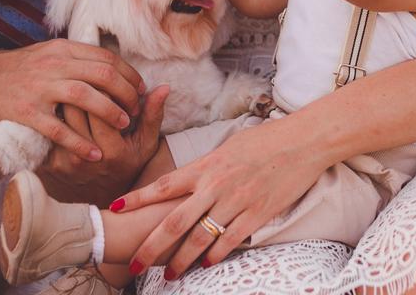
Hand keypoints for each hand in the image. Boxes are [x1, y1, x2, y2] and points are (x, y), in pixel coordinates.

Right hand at [0, 38, 147, 161]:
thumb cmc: (16, 69)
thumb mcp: (46, 54)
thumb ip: (75, 58)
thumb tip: (108, 66)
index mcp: (61, 49)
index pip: (106, 58)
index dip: (129, 74)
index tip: (141, 88)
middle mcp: (53, 65)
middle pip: (103, 75)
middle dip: (126, 93)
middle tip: (136, 109)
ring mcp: (39, 88)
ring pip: (87, 98)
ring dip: (110, 113)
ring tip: (124, 125)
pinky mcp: (27, 113)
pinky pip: (60, 130)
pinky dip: (80, 144)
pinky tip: (94, 153)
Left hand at [38, 85, 169, 206]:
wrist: (102, 199)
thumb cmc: (128, 166)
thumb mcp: (145, 145)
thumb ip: (153, 116)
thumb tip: (164, 88)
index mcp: (112, 151)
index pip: (100, 105)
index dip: (103, 88)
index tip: (108, 84)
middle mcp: (86, 158)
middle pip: (75, 107)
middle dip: (83, 90)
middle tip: (89, 82)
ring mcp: (65, 161)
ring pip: (60, 116)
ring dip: (68, 100)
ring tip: (78, 94)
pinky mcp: (51, 162)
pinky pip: (52, 129)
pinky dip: (59, 117)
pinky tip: (67, 113)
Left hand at [113, 117, 330, 277]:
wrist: (301, 141)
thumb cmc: (265, 140)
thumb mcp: (227, 147)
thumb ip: (206, 166)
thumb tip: (190, 178)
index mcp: (205, 165)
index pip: (163, 185)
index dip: (137, 198)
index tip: (114, 208)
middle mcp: (215, 185)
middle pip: (174, 221)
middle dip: (150, 246)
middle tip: (133, 263)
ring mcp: (236, 202)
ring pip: (200, 238)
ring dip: (181, 260)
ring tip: (168, 274)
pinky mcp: (256, 214)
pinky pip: (229, 242)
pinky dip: (215, 256)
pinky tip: (205, 266)